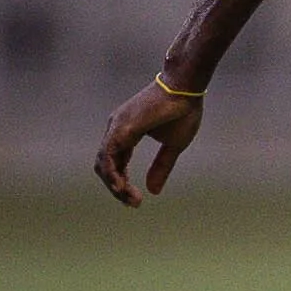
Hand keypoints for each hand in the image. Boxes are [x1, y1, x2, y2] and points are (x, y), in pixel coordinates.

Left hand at [95, 79, 202, 207]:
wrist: (187, 87)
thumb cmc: (183, 111)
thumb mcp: (174, 146)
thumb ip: (161, 166)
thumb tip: (153, 191)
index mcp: (125, 133)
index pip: (115, 163)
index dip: (122, 183)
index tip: (136, 200)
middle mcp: (116, 129)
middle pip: (105, 166)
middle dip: (116, 188)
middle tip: (133, 203)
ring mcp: (116, 127)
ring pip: (104, 163)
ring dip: (114, 185)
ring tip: (130, 199)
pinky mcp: (121, 127)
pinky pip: (109, 156)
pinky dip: (112, 173)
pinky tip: (121, 187)